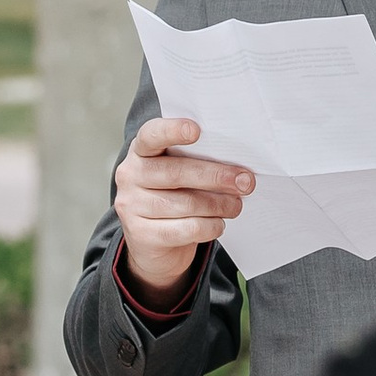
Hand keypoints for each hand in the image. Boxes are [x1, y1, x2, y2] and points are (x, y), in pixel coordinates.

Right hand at [115, 115, 252, 300]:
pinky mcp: (142, 235)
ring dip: (218, 204)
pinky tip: (219, 224)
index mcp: (140, 152)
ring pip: (185, 203)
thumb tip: (238, 170)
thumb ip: (196, 163)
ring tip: (236, 205)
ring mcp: (132, 206)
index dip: (172, 131)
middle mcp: (130, 176)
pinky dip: (209, 227)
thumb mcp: (179, 175)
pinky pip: (185, 229)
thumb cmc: (173, 198)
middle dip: (216, 176)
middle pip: (176, 173)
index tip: (196, 131)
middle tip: (245, 181)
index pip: (151, 135)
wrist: (152, 245)